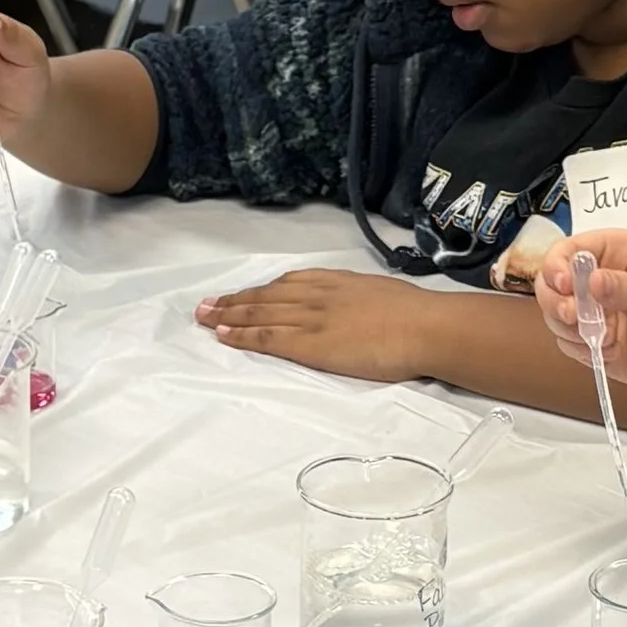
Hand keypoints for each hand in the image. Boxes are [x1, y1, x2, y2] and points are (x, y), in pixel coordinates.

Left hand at [198, 267, 433, 383]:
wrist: (423, 327)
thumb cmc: (414, 314)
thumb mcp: (378, 293)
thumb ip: (357, 298)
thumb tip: (354, 306)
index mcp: (334, 281)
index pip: (286, 284)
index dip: (258, 290)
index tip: (240, 294)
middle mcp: (315, 295)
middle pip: (264, 296)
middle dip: (232, 301)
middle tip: (204, 304)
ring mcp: (310, 318)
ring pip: (258, 314)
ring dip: (227, 315)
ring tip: (203, 318)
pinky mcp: (310, 344)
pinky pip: (267, 337)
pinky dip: (241, 335)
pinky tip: (223, 335)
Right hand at [534, 228, 626, 432]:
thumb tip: (592, 281)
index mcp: (616, 252)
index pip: (570, 249)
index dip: (559, 265)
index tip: (564, 285)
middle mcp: (599, 278)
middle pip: (552, 282)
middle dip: (556, 300)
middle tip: (573, 316)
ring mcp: (594, 312)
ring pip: (554, 314)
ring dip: (566, 326)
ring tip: (597, 336)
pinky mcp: (593, 342)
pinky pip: (566, 343)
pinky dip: (578, 349)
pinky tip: (606, 351)